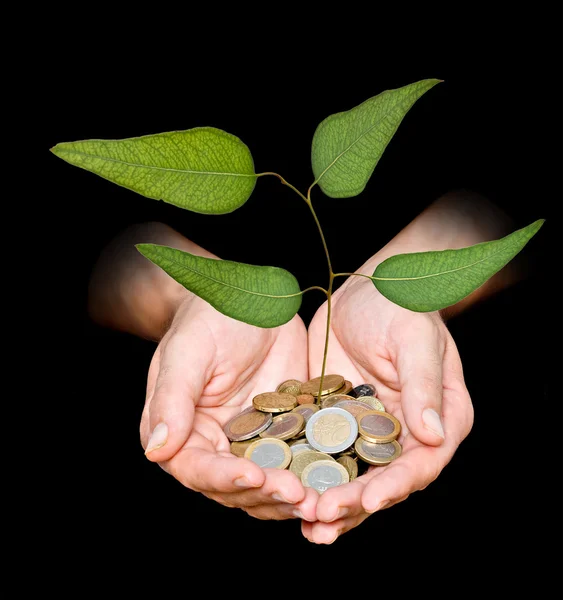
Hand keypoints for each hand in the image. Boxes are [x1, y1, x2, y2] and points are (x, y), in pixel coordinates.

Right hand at [140, 294, 317, 521]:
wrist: (252, 298)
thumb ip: (172, 400)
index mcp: (184, 431)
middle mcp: (216, 445)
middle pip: (237, 488)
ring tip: (322, 501)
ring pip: (269, 485)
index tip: (253, 477)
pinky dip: (314, 474)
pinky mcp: (286, 433)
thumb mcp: (188, 352)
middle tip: (300, 496)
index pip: (197, 469)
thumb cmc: (211, 318)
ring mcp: (253, 442)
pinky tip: (337, 480)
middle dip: (267, 496)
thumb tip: (158, 450)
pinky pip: (299, 461)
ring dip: (292, 497)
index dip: (224, 478)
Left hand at [303, 273, 473, 542]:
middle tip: (323, 521)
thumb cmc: (400, 305)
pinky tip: (287, 490)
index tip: (368, 501)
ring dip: (331, 501)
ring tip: (307, 526)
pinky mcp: (339, 422)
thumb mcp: (414, 339)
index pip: (421, 462)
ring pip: (353, 475)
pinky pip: (325, 454)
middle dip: (355, 504)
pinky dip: (310, 474)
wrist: (365, 287)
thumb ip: (423, 386)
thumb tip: (433, 436)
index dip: (395, 485)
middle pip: (384, 480)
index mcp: (440, 419)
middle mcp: (407, 433)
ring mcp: (371, 431)